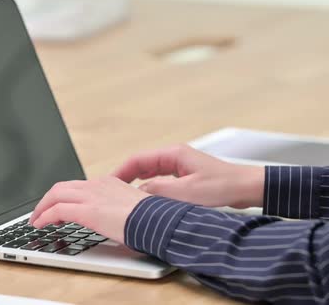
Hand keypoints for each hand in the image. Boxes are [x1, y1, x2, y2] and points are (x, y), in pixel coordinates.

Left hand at [29, 176, 149, 243]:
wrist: (159, 222)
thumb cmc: (152, 220)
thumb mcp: (131, 209)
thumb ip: (117, 210)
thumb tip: (110, 221)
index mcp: (108, 183)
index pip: (78, 186)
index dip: (63, 196)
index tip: (56, 207)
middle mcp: (97, 185)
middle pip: (62, 187)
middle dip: (47, 200)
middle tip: (40, 213)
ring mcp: (91, 196)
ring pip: (55, 195)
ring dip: (41, 208)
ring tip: (36, 220)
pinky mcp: (87, 210)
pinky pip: (56, 211)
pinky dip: (44, 217)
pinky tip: (39, 226)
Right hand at [112, 144, 263, 208]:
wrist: (248, 188)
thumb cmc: (224, 186)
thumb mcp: (186, 192)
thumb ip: (159, 192)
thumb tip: (136, 194)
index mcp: (173, 154)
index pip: (137, 160)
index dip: (119, 172)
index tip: (107, 183)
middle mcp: (174, 157)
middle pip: (141, 166)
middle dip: (125, 178)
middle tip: (111, 192)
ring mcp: (180, 167)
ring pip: (150, 175)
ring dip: (137, 185)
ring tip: (124, 198)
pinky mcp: (185, 178)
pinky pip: (160, 181)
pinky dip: (149, 190)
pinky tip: (146, 201)